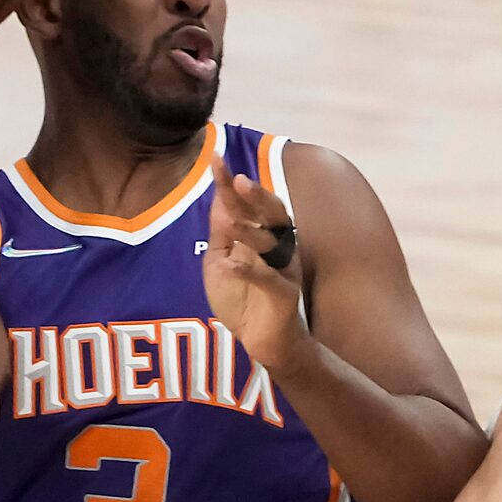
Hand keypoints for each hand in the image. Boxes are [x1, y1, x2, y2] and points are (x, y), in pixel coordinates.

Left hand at [202, 153, 308, 377]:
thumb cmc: (243, 300)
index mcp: (261, 236)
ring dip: (250, 231)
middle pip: (272, 214)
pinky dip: (250, 272)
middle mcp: (277, 248)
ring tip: (230, 221)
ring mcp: (284, 270)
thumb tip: (218, 198)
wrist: (262, 342)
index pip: (244, 204)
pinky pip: (270, 280)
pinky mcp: (285, 296)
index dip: (229, 183)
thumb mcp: (221, 261)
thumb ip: (221, 233)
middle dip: (256, 197)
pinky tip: (231, 265)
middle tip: (240, 181)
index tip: (215, 159)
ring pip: (272, 244)